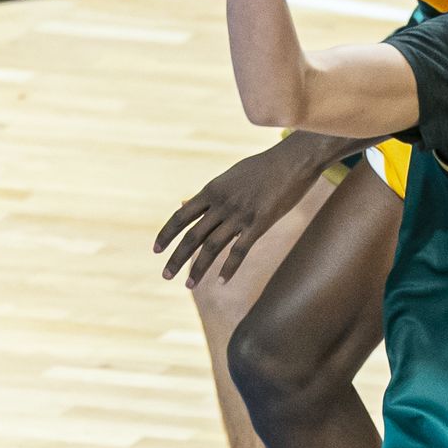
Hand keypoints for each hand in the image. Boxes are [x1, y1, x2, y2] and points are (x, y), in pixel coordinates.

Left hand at [154, 134, 338, 285]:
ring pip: (212, 247)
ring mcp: (239, 215)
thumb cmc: (262, 168)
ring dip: (198, 269)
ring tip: (188, 286)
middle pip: (192, 236)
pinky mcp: (259, 224)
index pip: (181, 216)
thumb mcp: (229, 177)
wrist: (292, 161)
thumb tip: (184, 203)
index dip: (167, 234)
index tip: (156, 250)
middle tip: (165, 275)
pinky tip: (221, 282)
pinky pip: (239, 251)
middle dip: (176, 258)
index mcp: (212, 191)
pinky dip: (229, 268)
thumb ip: (208, 194)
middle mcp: (221, 204)